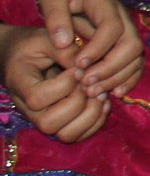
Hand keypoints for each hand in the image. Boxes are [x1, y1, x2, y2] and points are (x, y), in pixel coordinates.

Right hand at [2, 24, 110, 142]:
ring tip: (100, 94)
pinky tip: (103, 101)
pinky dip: (96, 122)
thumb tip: (88, 65)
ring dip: (90, 116)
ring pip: (65, 135)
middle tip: (90, 83)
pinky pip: (78, 135)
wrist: (22, 58)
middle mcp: (28, 109)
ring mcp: (43, 119)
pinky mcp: (59, 123)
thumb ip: (65, 51)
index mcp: (20, 85)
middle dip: (78, 103)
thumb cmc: (34, 46)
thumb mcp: (46, 40)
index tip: (79, 68)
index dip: (64, 84)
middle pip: (49, 123)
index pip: (38, 98)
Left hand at [37, 0, 141, 98]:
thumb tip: (65, 43)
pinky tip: (114, 93)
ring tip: (93, 91)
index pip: (111, 27)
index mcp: (105, 3)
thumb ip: (56, 16)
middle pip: (132, 45)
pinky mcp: (124, 42)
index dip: (98, 48)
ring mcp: (127, 30)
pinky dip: (128, 79)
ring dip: (118, 77)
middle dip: (110, 68)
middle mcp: (123, 17)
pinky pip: (135, 63)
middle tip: (86, 84)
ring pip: (136, 57)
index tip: (77, 65)